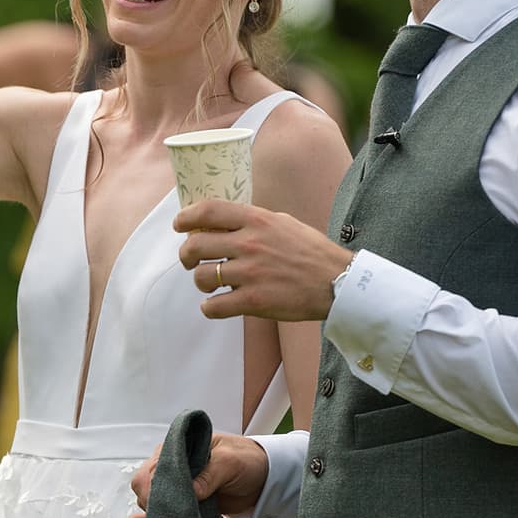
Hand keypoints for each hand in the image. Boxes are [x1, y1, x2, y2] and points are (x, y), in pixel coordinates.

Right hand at [123, 431, 268, 517]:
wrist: (265, 479)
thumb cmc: (248, 461)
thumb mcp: (230, 462)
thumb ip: (209, 475)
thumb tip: (189, 491)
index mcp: (179, 447)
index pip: (153, 469)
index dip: (155, 489)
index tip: (164, 505)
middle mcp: (173, 465)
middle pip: (145, 486)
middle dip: (154, 504)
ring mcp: (178, 485)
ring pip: (152, 502)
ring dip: (158, 514)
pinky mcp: (184, 502)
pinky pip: (165, 512)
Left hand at [174, 200, 351, 321]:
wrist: (337, 282)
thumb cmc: (310, 252)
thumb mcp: (282, 222)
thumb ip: (252, 220)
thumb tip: (222, 222)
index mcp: (256, 220)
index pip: (208, 210)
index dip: (186, 217)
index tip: (179, 225)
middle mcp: (249, 243)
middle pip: (195, 245)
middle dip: (186, 255)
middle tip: (191, 261)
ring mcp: (250, 273)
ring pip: (202, 277)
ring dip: (201, 281)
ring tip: (212, 283)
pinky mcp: (253, 301)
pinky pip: (213, 306)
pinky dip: (210, 307)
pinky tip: (217, 304)